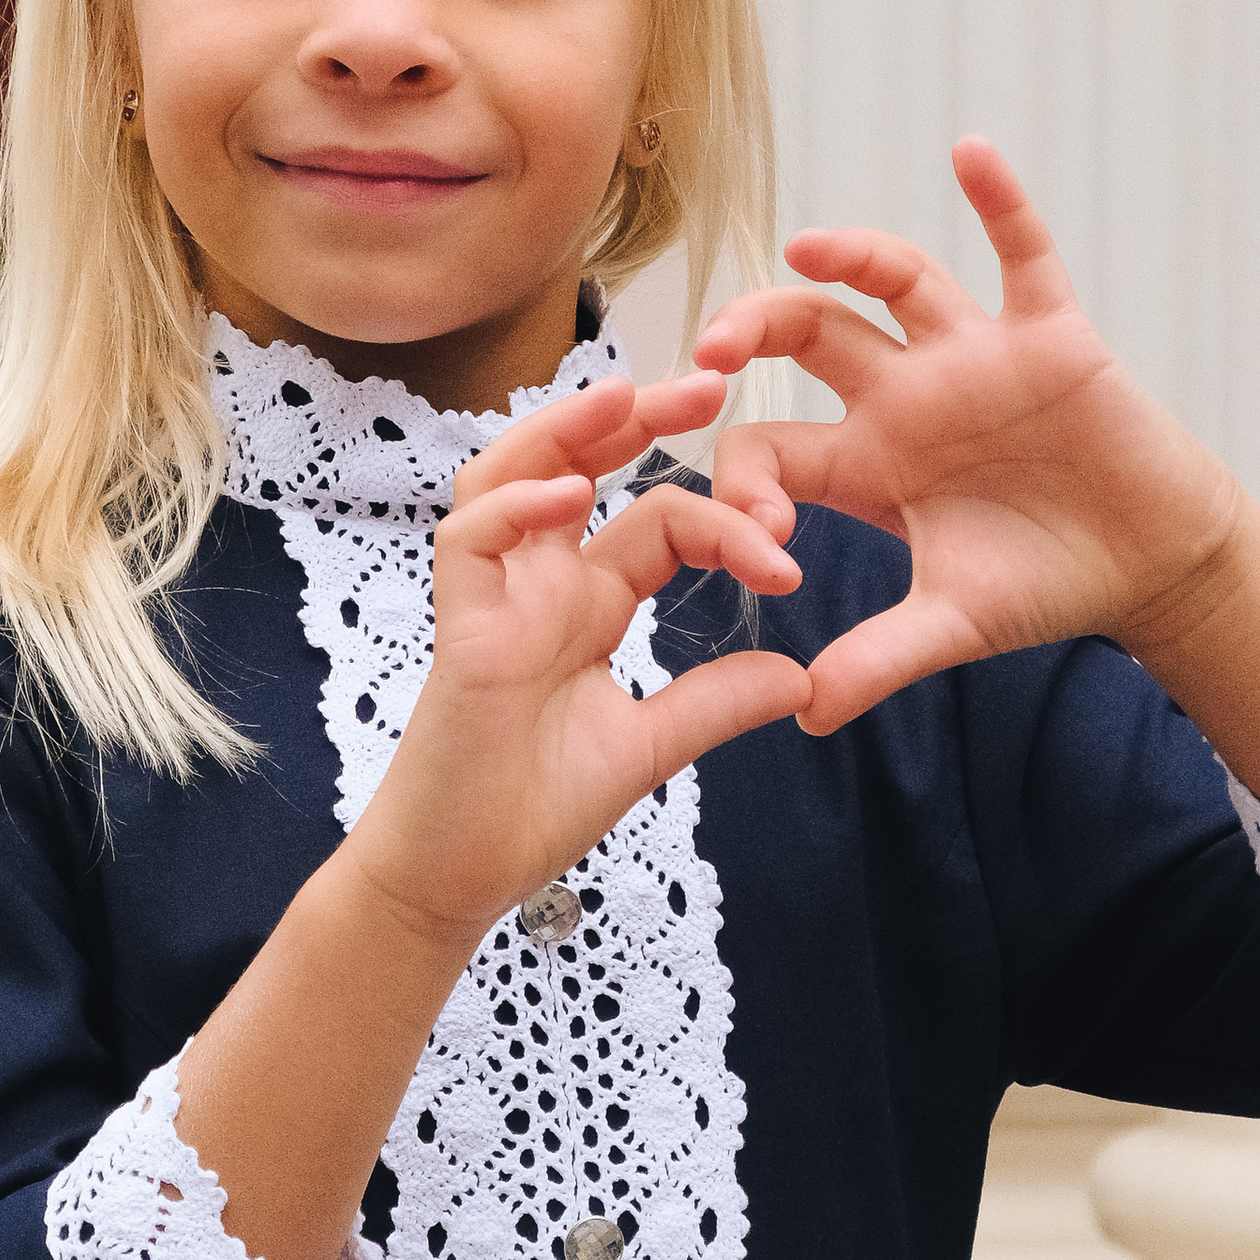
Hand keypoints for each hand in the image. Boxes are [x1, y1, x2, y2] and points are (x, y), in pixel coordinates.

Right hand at [349, 366, 813, 946]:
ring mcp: (495, 597)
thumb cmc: (534, 807)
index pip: (658, 521)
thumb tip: (801, 676)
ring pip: (510, 475)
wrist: (463, 876)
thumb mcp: (652, 746)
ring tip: (623, 398)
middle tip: (712, 382)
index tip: (786, 563)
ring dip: (563, 431)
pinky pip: (469, 541)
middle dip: (637, 416)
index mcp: (588, 601)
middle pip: (579, 465)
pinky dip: (512, 509)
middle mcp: (540, 583)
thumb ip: (717, 703)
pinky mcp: (458, 626)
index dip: (723, 524)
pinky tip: (567, 498)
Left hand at [689, 138, 1242, 734]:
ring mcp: (973, 357)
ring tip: (804, 248)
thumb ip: (875, 661)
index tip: (756, 534)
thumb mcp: (951, 625)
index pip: (771, 444)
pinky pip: (1022, 253)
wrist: (1149, 565)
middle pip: (806, 334)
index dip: (745, 478)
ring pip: (896, 282)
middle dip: (753, 330)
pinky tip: (970, 153)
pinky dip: (1001, 202)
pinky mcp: (1047, 335)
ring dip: (850, 255)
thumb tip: (800, 713)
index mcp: (865, 460)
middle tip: (712, 349)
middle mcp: (905, 393)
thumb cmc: (1045, 585)